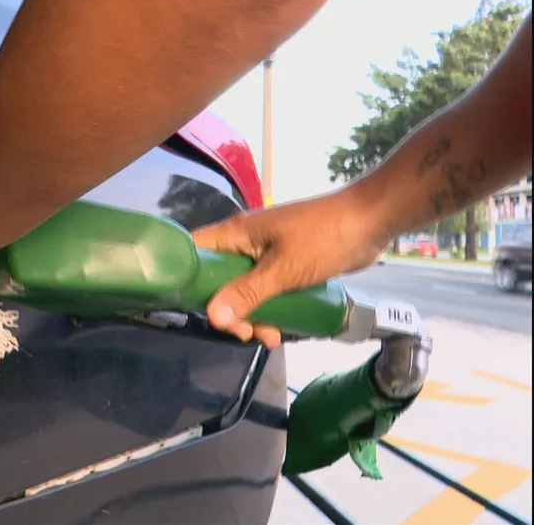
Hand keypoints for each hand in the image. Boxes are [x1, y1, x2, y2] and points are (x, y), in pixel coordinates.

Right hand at [190, 190, 387, 348]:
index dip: (186, 279)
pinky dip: (270, 309)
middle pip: (218, 279)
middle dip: (228, 310)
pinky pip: (265, 290)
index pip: (194, 252)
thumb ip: (248, 293)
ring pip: (244, 289)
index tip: (197, 311)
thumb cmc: (324, 237)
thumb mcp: (284, 269)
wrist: (371, 221)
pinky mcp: (285, 264)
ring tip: (271, 337)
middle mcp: (245, 242)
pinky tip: (282, 329)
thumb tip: (212, 317)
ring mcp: (265, 253)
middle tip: (245, 332)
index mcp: (236, 234)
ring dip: (253, 315)